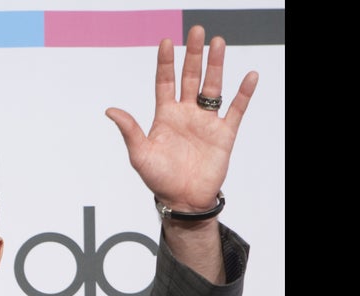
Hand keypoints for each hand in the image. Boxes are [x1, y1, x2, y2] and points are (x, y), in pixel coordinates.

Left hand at [105, 25, 258, 212]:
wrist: (183, 200)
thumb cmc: (159, 179)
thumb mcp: (139, 154)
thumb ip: (129, 130)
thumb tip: (110, 110)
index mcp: (165, 116)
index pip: (165, 81)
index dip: (166, 62)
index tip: (166, 42)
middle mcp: (186, 114)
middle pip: (190, 77)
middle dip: (193, 54)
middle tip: (197, 31)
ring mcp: (205, 122)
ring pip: (212, 87)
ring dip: (215, 66)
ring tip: (218, 43)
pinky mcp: (223, 134)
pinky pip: (236, 110)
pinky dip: (243, 94)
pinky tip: (249, 76)